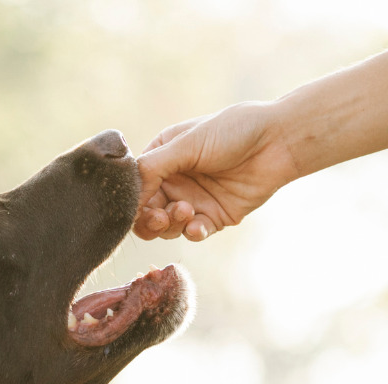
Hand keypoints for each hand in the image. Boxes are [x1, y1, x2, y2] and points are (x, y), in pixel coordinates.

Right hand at [133, 102, 299, 241]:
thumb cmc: (232, 131)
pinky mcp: (213, 217)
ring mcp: (192, 201)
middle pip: (145, 213)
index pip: (134, 187)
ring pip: (166, 228)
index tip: (134, 207)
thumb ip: (152, 168)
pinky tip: (198, 226)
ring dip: (171, 224)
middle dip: (148, 219)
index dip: (131, 201)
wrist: (279, 140)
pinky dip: (192, 232)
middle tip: (160, 217)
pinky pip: (193, 233)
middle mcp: (173, 182)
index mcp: (161, 159)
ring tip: (187, 211)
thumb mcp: (185, 144)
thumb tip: (125, 195)